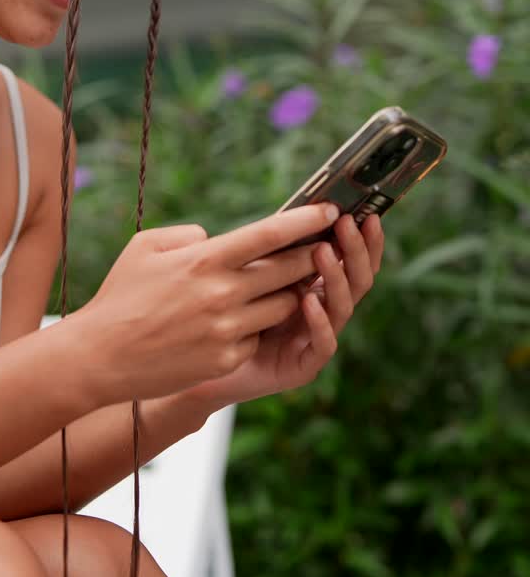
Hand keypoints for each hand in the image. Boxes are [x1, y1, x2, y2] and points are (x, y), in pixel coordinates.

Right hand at [69, 202, 342, 405]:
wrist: (99, 356)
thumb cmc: (121, 295)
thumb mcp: (145, 246)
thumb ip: (188, 235)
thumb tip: (217, 238)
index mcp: (204, 260)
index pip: (268, 234)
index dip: (304, 221)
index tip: (329, 211)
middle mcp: (222, 293)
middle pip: (288, 270)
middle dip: (312, 256)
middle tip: (327, 246)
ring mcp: (227, 330)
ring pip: (282, 306)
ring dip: (290, 294)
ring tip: (291, 284)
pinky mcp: (227, 359)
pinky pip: (258, 337)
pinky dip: (256, 327)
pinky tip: (242, 322)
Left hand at [186, 214, 384, 409]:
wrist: (207, 359)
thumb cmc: (231, 309)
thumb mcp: (255, 273)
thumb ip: (276, 250)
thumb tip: (291, 210)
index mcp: (320, 287)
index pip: (354, 261)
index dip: (366, 239)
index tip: (369, 213)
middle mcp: (327, 312)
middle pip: (357, 281)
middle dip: (355, 250)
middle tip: (347, 223)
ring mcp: (318, 339)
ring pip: (343, 307)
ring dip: (335, 276)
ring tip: (323, 251)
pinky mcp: (305, 366)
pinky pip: (323, 344)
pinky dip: (319, 322)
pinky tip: (309, 301)